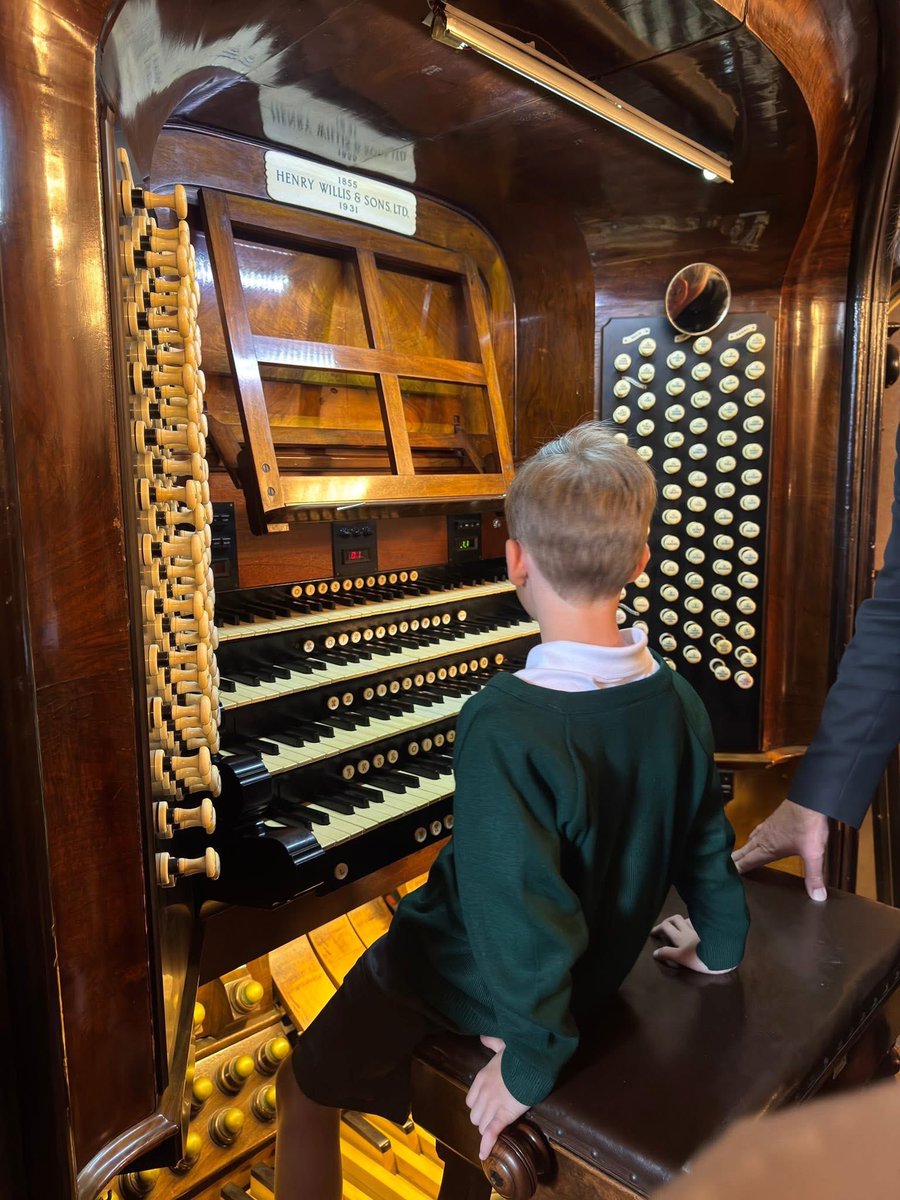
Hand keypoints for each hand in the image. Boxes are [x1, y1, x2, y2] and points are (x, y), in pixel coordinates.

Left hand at [466, 1036, 528, 1159]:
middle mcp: (483, 1093)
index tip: (487, 1106)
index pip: (470, 1100)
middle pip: (475, 1116)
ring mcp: (492, 1105)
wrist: (531, 1063)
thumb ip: (492, 1042)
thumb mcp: (502, 1044)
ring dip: (489, 1128)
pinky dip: (487, 1144)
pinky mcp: (504, 1115)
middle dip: (483, 1118)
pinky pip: (491, 1132)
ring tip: (497, 1129)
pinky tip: (484, 1154)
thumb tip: (483, 1037)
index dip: (479, 1105)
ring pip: (482, 1125)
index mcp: (481, 1078)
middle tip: (495, 1116)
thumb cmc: (518, 1054)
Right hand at [651, 915, 735, 973]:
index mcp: (680, 936)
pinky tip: (695, 927)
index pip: (665, 926)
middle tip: (663, 927)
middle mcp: (688, 929)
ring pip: (687, 919)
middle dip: (667, 921)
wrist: (722, 954)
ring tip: (678, 927)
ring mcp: (699, 929)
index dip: (657, 928)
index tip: (653, 933)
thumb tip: (655, 952)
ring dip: (680, 921)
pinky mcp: (709, 930)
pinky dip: (693, 923)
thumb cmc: (700, 957)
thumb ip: (668, 954)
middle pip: (675, 919)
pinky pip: (699, 923)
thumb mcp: (681, 958)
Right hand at [731, 799, 828, 900]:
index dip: (737, 869)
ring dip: (741, 849)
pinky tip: (755, 837)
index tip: (725, 877)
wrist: (809, 800)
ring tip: (736, 855)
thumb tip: (817, 897)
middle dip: (734, 860)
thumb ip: (814, 876)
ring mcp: (766, 827)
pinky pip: (756, 831)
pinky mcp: (772, 820)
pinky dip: (751, 838)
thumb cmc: (808, 826)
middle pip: (744, 851)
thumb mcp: (813, 854)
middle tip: (721, 868)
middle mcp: (763, 838)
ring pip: (749, 840)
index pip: (748, 861)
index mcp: (768, 848)